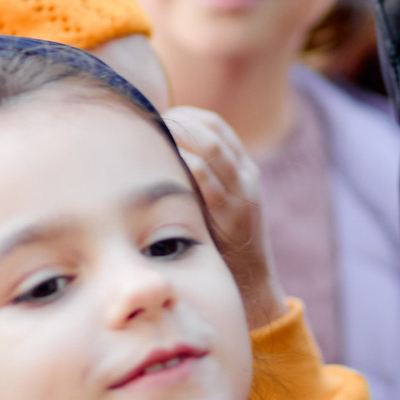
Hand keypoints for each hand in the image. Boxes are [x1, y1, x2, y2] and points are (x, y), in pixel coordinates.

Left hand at [165, 106, 286, 330]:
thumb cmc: (224, 242)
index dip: (183, 116)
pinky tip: (157, 171)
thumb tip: (161, 155)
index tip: (157, 121)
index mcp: (244, 168)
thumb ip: (204, 179)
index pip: (213, 124)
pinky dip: (180, 165)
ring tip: (148, 147)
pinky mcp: (229, 214)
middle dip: (175, 123)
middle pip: (210, 130)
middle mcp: (246, 175)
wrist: (252, 283)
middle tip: (147, 130)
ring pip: (208, 147)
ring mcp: (240, 193)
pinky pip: (204, 178)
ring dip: (175, 140)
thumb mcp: (222, 203)